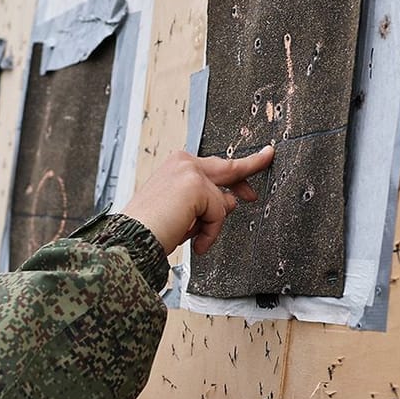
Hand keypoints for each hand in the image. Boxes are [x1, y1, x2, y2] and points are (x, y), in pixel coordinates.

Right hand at [121, 145, 273, 255]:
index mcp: (176, 165)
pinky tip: (194, 241)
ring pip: (222, 201)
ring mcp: (190, 171)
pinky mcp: (196, 186)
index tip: (262, 157)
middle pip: (230, 168)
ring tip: (191, 237)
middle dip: (251, 166)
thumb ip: (205, 201)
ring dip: (212, 225)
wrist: (131, 238)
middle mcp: (183, 162)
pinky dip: (209, 232)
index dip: (240, 167)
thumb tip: (231, 201)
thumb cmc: (150, 229)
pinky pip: (218, 214)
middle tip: (268, 156)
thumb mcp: (182, 212)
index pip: (215, 165)